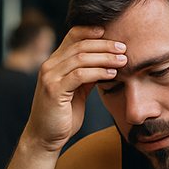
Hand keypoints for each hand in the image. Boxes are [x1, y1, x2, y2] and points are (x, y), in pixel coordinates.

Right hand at [26, 26, 125, 151]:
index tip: (110, 32)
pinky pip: (79, 75)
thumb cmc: (62, 116)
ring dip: (104, 57)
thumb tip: (105, 63)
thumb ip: (86, 76)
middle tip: (123, 47)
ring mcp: (50, 77)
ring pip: (80, 58)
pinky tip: (111, 74)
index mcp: (54, 63)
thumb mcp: (77, 92)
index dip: (90, 31)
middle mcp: (49, 66)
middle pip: (79, 45)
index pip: (72, 36)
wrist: (45, 138)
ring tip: (123, 60)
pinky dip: (97, 72)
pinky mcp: (54, 90)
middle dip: (104, 44)